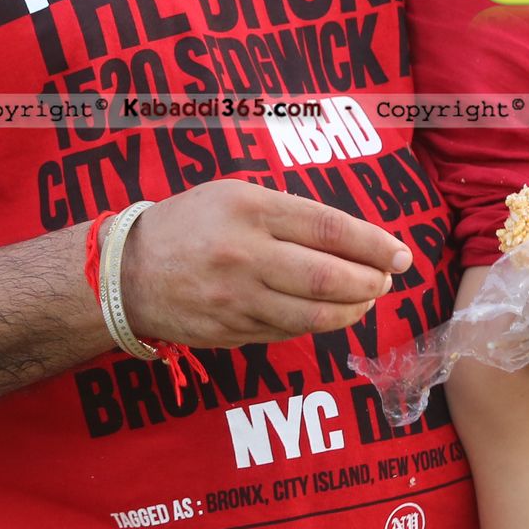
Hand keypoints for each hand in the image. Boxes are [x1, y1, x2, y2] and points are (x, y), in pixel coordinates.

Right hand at [119, 179, 411, 346]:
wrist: (127, 270)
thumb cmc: (191, 223)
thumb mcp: (235, 195)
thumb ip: (291, 214)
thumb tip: (356, 241)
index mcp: (249, 208)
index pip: (331, 228)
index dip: (375, 244)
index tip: (401, 254)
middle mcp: (245, 254)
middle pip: (331, 278)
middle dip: (372, 282)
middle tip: (386, 280)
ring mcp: (237, 299)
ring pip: (317, 316)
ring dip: (354, 310)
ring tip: (365, 300)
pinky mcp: (232, 332)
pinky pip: (290, 333)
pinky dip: (318, 325)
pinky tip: (326, 313)